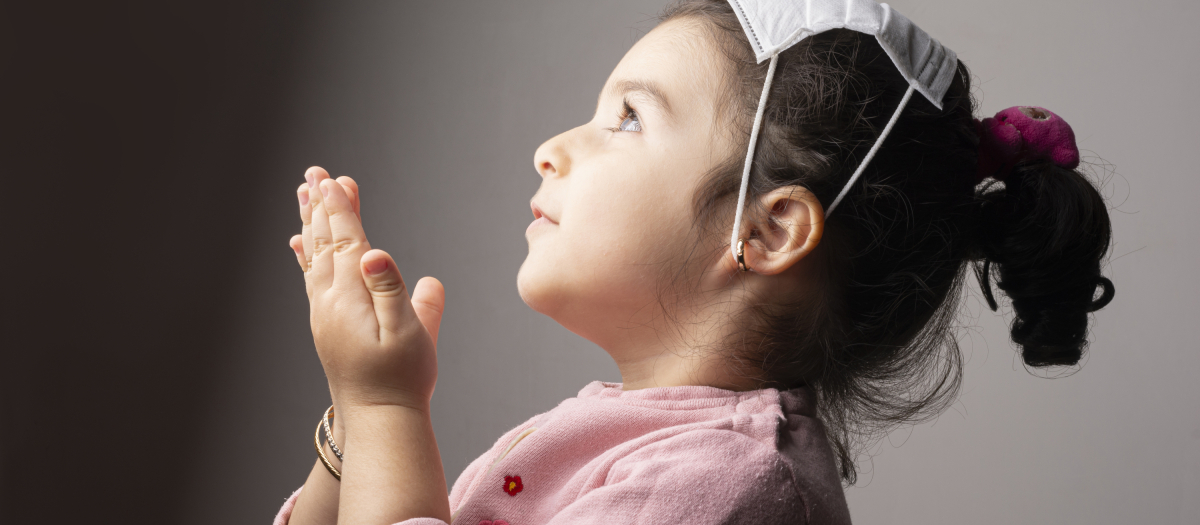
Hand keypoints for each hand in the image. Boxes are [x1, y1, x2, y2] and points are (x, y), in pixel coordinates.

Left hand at [288, 167, 444, 412]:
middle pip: (324, 241)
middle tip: (314, 173)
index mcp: (352, 298)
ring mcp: (324, 313)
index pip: (345, 240)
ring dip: (311, 222)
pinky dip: (305, 254)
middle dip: (321, 205)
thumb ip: (394, 290)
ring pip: (314, 256)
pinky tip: (299, 244)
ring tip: (304, 194)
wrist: (379, 420)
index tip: (333, 178)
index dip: (340, 207)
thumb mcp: (409, 334)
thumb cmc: (402, 380)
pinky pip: (311, 277)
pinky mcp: (326, 325)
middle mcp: (330, 302)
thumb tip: (376, 254)